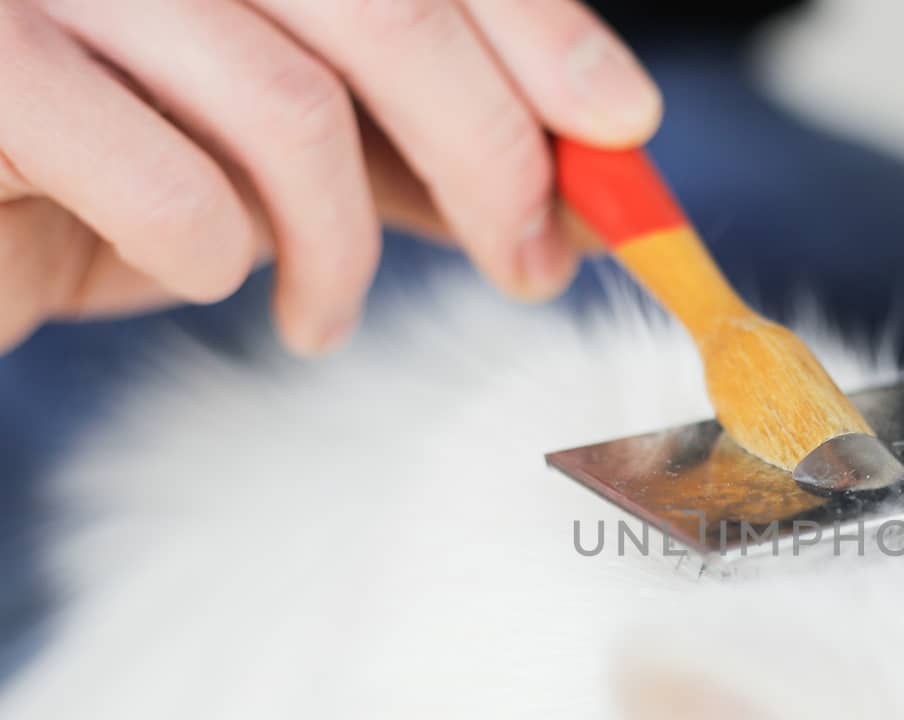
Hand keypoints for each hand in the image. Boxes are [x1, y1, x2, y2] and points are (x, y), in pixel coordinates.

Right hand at [0, 0, 659, 353]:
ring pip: (294, 109)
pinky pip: (175, 187)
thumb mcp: (269, 145)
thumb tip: (563, 186)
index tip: (621, 125)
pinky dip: (221, 263)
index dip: (539, 30)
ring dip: (343, 246)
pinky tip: (209, 276)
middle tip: (526, 259)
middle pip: (390, 12)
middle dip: (493, 156)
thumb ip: (401, 141)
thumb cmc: (88, 167)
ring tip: (324, 311)